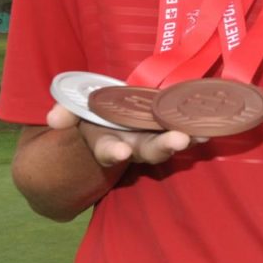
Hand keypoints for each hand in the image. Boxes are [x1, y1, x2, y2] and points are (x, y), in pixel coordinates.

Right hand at [46, 103, 203, 166]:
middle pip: (148, 150)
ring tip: (199, 134)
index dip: (113, 151)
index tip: (120, 152)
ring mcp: (153, 138)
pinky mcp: (170, 128)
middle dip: (163, 146)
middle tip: (179, 140)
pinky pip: (185, 131)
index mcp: (107, 141)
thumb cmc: (93, 112)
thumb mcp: (76, 110)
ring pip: (170, 143)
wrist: (112, 113)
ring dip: (185, 139)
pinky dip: (196, 129)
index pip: (108, 150)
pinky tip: (209, 126)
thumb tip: (54, 118)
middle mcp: (133, 144)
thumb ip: (66, 112)